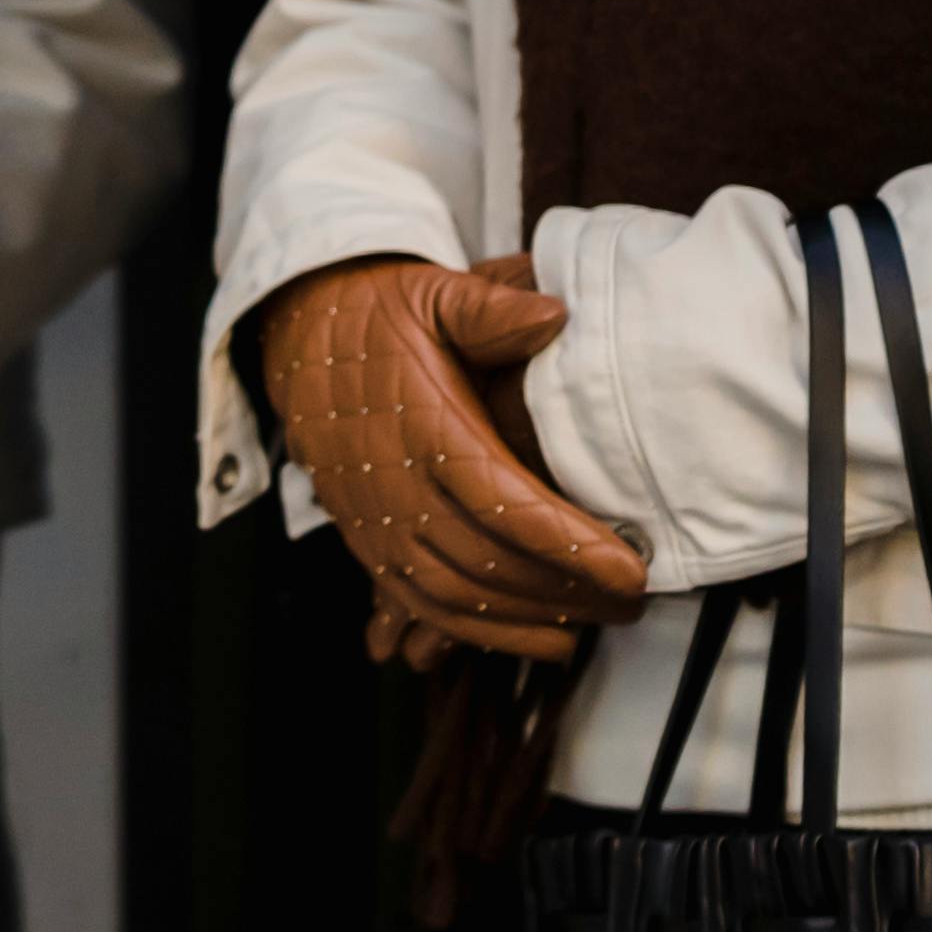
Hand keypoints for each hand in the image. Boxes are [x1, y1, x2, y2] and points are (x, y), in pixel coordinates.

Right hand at [254, 253, 644, 658]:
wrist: (302, 336)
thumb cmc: (382, 315)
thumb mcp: (436, 293)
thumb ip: (493, 307)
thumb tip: (555, 316)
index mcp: (424, 424)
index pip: (505, 503)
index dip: (570, 546)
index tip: (629, 572)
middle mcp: (395, 484)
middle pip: (489, 562)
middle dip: (566, 591)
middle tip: (630, 601)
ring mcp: (376, 521)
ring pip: (456, 597)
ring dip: (527, 621)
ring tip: (591, 622)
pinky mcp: (367, 543)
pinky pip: (422, 606)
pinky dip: (480, 634)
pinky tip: (534, 638)